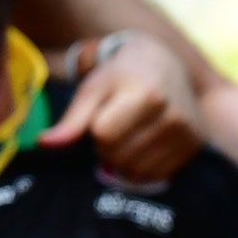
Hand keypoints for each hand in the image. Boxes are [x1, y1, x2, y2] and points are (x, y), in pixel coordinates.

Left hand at [39, 33, 203, 181]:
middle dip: (107, 144)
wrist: (165, 63)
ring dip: (123, 157)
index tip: (103, 112)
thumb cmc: (122, 74)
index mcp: (148, 95)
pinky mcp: (193, 146)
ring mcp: (186, 133)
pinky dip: (141, 164)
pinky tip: (144, 142)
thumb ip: (72, 119)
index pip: (103, 135)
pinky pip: (154, 174)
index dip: (94, 128)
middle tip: (115, 122)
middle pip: (118, 155)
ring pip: (135, 169)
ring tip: (129, 132)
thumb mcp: (94, 88)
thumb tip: (44, 144)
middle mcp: (173, 116)